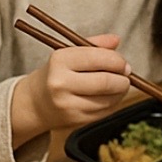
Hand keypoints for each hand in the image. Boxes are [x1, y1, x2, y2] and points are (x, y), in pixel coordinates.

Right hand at [12, 34, 132, 139]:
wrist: (35, 103)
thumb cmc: (56, 74)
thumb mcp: (69, 54)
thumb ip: (93, 45)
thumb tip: (116, 40)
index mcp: (59, 60)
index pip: (98, 58)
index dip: (117, 61)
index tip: (123, 63)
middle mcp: (61, 83)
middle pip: (105, 82)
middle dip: (123, 79)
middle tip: (126, 75)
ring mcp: (67, 104)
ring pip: (108, 99)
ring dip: (121, 92)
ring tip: (119, 86)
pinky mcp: (75, 120)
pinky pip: (104, 112)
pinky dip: (113, 103)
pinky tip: (110, 96)